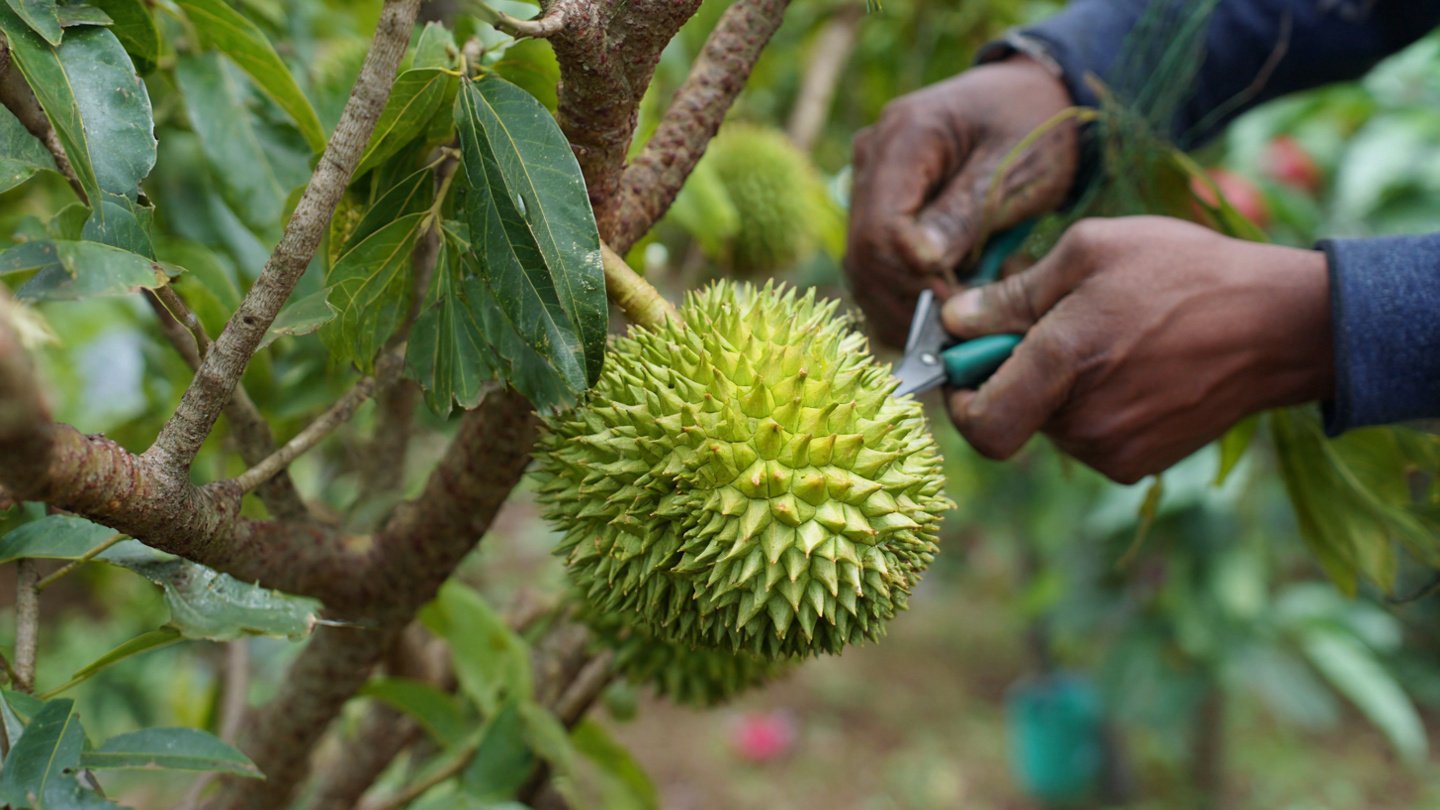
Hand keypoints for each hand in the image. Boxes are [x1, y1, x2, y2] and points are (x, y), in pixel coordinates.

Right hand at [846, 57, 1078, 346]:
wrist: (1034, 101)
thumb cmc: (1035, 125)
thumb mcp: (1015, 166)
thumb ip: (966, 212)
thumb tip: (922, 261)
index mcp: (904, 135)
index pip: (882, 227)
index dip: (915, 277)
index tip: (966, 303)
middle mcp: (872, 159)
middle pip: (865, 255)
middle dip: (914, 301)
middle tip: (972, 320)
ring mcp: (869, 186)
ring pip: (865, 272)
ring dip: (912, 307)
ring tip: (970, 309)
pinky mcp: (878, 211)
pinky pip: (878, 271)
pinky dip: (911, 300)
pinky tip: (954, 303)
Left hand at [941, 216, 1333, 483]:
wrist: (1281, 326)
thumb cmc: (1185, 273)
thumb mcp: (1091, 250)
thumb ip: (1013, 293)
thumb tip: (954, 321)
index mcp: (1065, 362)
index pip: (979, 424)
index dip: (960, 400)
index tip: (967, 365)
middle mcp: (1084, 421)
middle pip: (1013, 414)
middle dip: (1017, 374)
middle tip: (1059, 325)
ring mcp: (1113, 450)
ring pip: (1051, 424)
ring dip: (1060, 387)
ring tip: (1112, 338)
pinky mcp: (1139, 464)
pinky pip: (1087, 437)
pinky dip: (1093, 405)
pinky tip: (1134, 366)